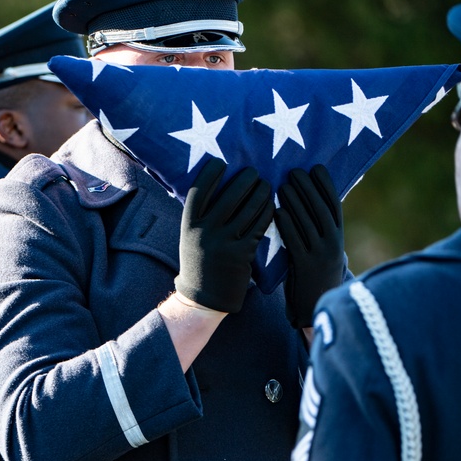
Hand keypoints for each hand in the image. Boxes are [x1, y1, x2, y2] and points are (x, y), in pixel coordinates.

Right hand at [175, 158, 274, 312]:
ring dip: (261, 192)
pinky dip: (267, 211)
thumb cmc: (199, 262)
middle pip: (229, 195)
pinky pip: (260, 225)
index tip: (221, 162)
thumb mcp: (191, 237)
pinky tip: (271, 205)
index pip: (200, 190)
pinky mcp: (242, 254)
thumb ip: (202, 216)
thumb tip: (217, 185)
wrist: (204, 298)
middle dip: (244, 179)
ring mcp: (224, 243)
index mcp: (189, 225)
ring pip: (249, 208)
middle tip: (253, 171)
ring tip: (266, 185)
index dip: (211, 173)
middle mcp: (205, 232)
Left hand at [274, 165, 345, 327]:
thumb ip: (316, 228)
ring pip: (309, 223)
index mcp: (338, 236)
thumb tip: (306, 201)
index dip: (326, 185)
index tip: (315, 167)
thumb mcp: (321, 249)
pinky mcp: (305, 266)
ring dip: (296, 202)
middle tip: (294, 171)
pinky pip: (296, 241)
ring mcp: (320, 255)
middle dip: (309, 188)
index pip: (334, 205)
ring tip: (283, 186)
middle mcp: (333, 243)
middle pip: (321, 210)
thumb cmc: (312, 274)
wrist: (314, 306)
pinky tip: (277, 212)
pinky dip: (287, 226)